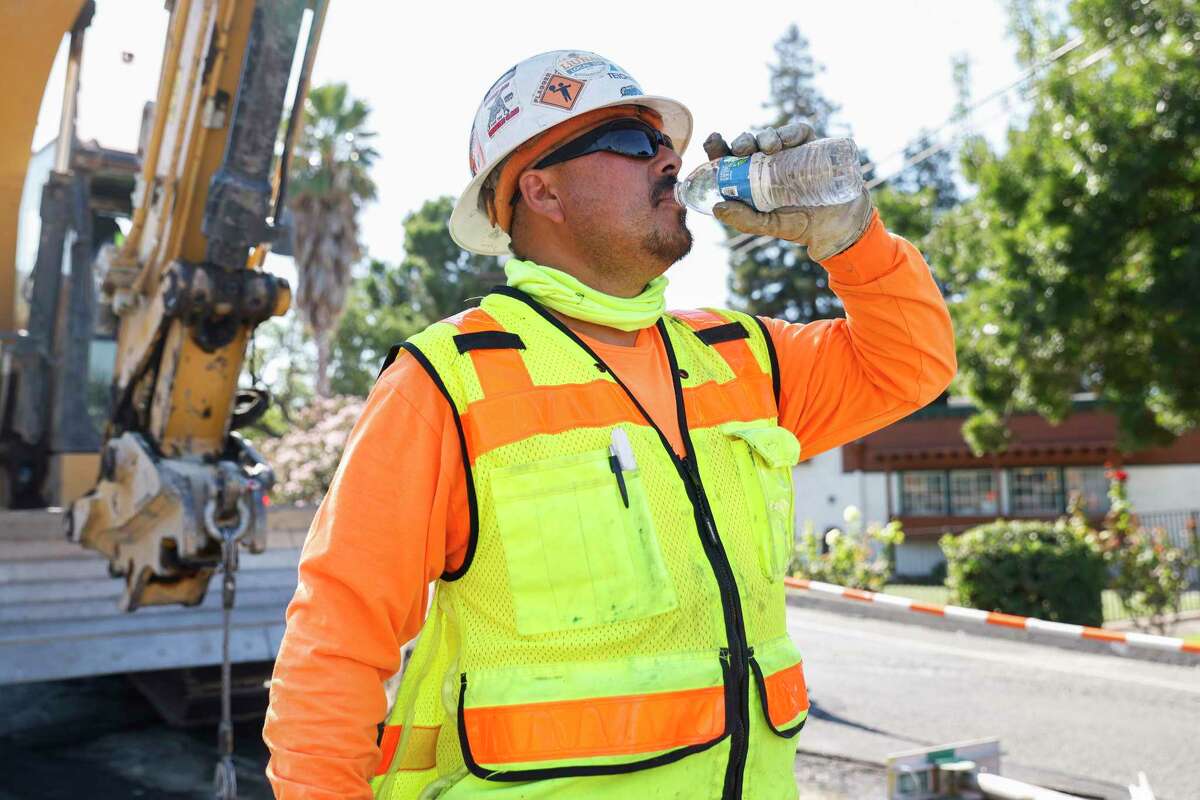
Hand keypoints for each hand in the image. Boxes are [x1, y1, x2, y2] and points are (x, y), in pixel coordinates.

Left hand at [702, 123, 872, 261]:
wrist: (837, 224)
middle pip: (748, 145)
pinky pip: (797, 132)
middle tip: (742, 149)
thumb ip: (744, 220)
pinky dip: (790, 132)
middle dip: (742, 141)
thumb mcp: (769, 226)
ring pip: (770, 136)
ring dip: (765, 136)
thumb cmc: (800, 226)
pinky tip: (786, 140)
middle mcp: (766, 163)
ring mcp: (788, 153)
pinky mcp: (809, 146)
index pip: (728, 160)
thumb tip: (717, 207)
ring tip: (769, 147)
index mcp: (749, 180)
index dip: (718, 147)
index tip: (713, 142)